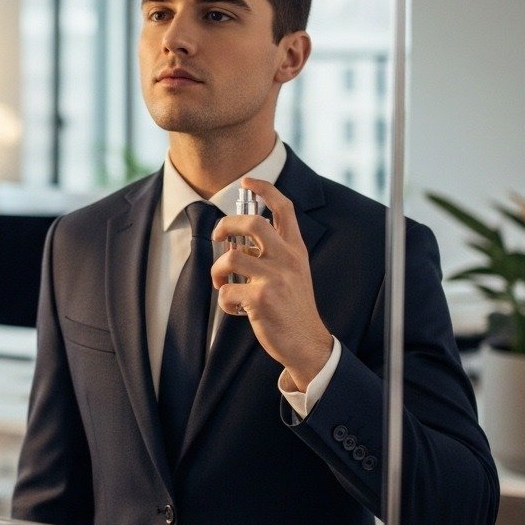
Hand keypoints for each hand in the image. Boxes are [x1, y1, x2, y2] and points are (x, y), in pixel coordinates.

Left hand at [210, 178, 332, 389]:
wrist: (307, 342)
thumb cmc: (293, 306)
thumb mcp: (294, 272)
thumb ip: (273, 253)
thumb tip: (235, 240)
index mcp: (295, 250)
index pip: (284, 209)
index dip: (265, 189)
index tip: (247, 181)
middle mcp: (287, 259)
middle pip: (252, 222)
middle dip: (226, 224)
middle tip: (218, 236)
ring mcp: (274, 278)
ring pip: (231, 257)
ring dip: (217, 270)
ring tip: (220, 282)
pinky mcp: (260, 299)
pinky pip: (226, 291)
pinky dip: (223, 301)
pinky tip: (234, 308)